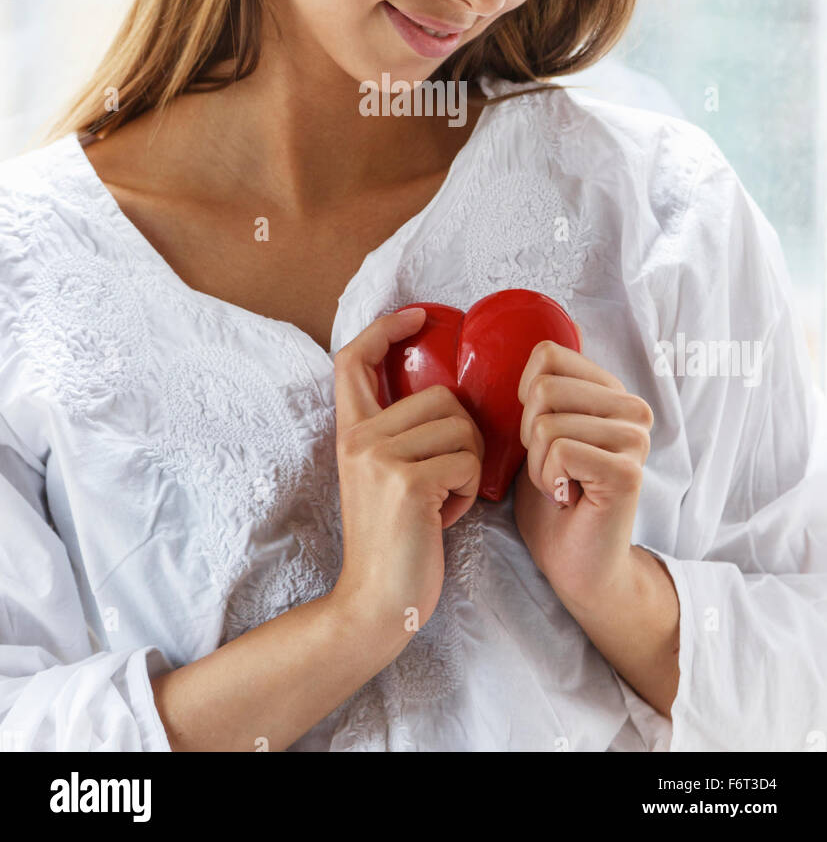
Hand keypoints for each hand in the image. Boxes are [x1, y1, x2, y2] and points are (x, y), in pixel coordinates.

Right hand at [331, 307, 484, 644]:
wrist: (377, 605)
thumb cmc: (397, 541)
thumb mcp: (384, 475)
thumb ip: (401, 434)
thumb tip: (448, 393)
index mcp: (350, 432)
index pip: (354, 358)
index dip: (386, 328)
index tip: (419, 317)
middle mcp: (358, 437)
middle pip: (440, 395)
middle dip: (465, 434)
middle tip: (449, 477)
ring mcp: (379, 458)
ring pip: (462, 427)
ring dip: (469, 466)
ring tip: (444, 499)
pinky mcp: (407, 482)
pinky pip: (469, 461)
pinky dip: (471, 491)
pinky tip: (447, 516)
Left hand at [512, 325, 653, 609]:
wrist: (575, 563)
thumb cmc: (552, 496)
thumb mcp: (539, 431)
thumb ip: (539, 392)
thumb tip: (501, 354)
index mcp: (611, 390)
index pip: (548, 355)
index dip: (525, 398)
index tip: (544, 436)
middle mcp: (632, 408)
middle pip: (543, 388)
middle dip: (529, 435)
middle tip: (554, 468)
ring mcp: (635, 439)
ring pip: (547, 422)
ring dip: (537, 463)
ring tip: (561, 484)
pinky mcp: (627, 471)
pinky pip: (559, 451)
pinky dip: (547, 479)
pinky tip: (566, 497)